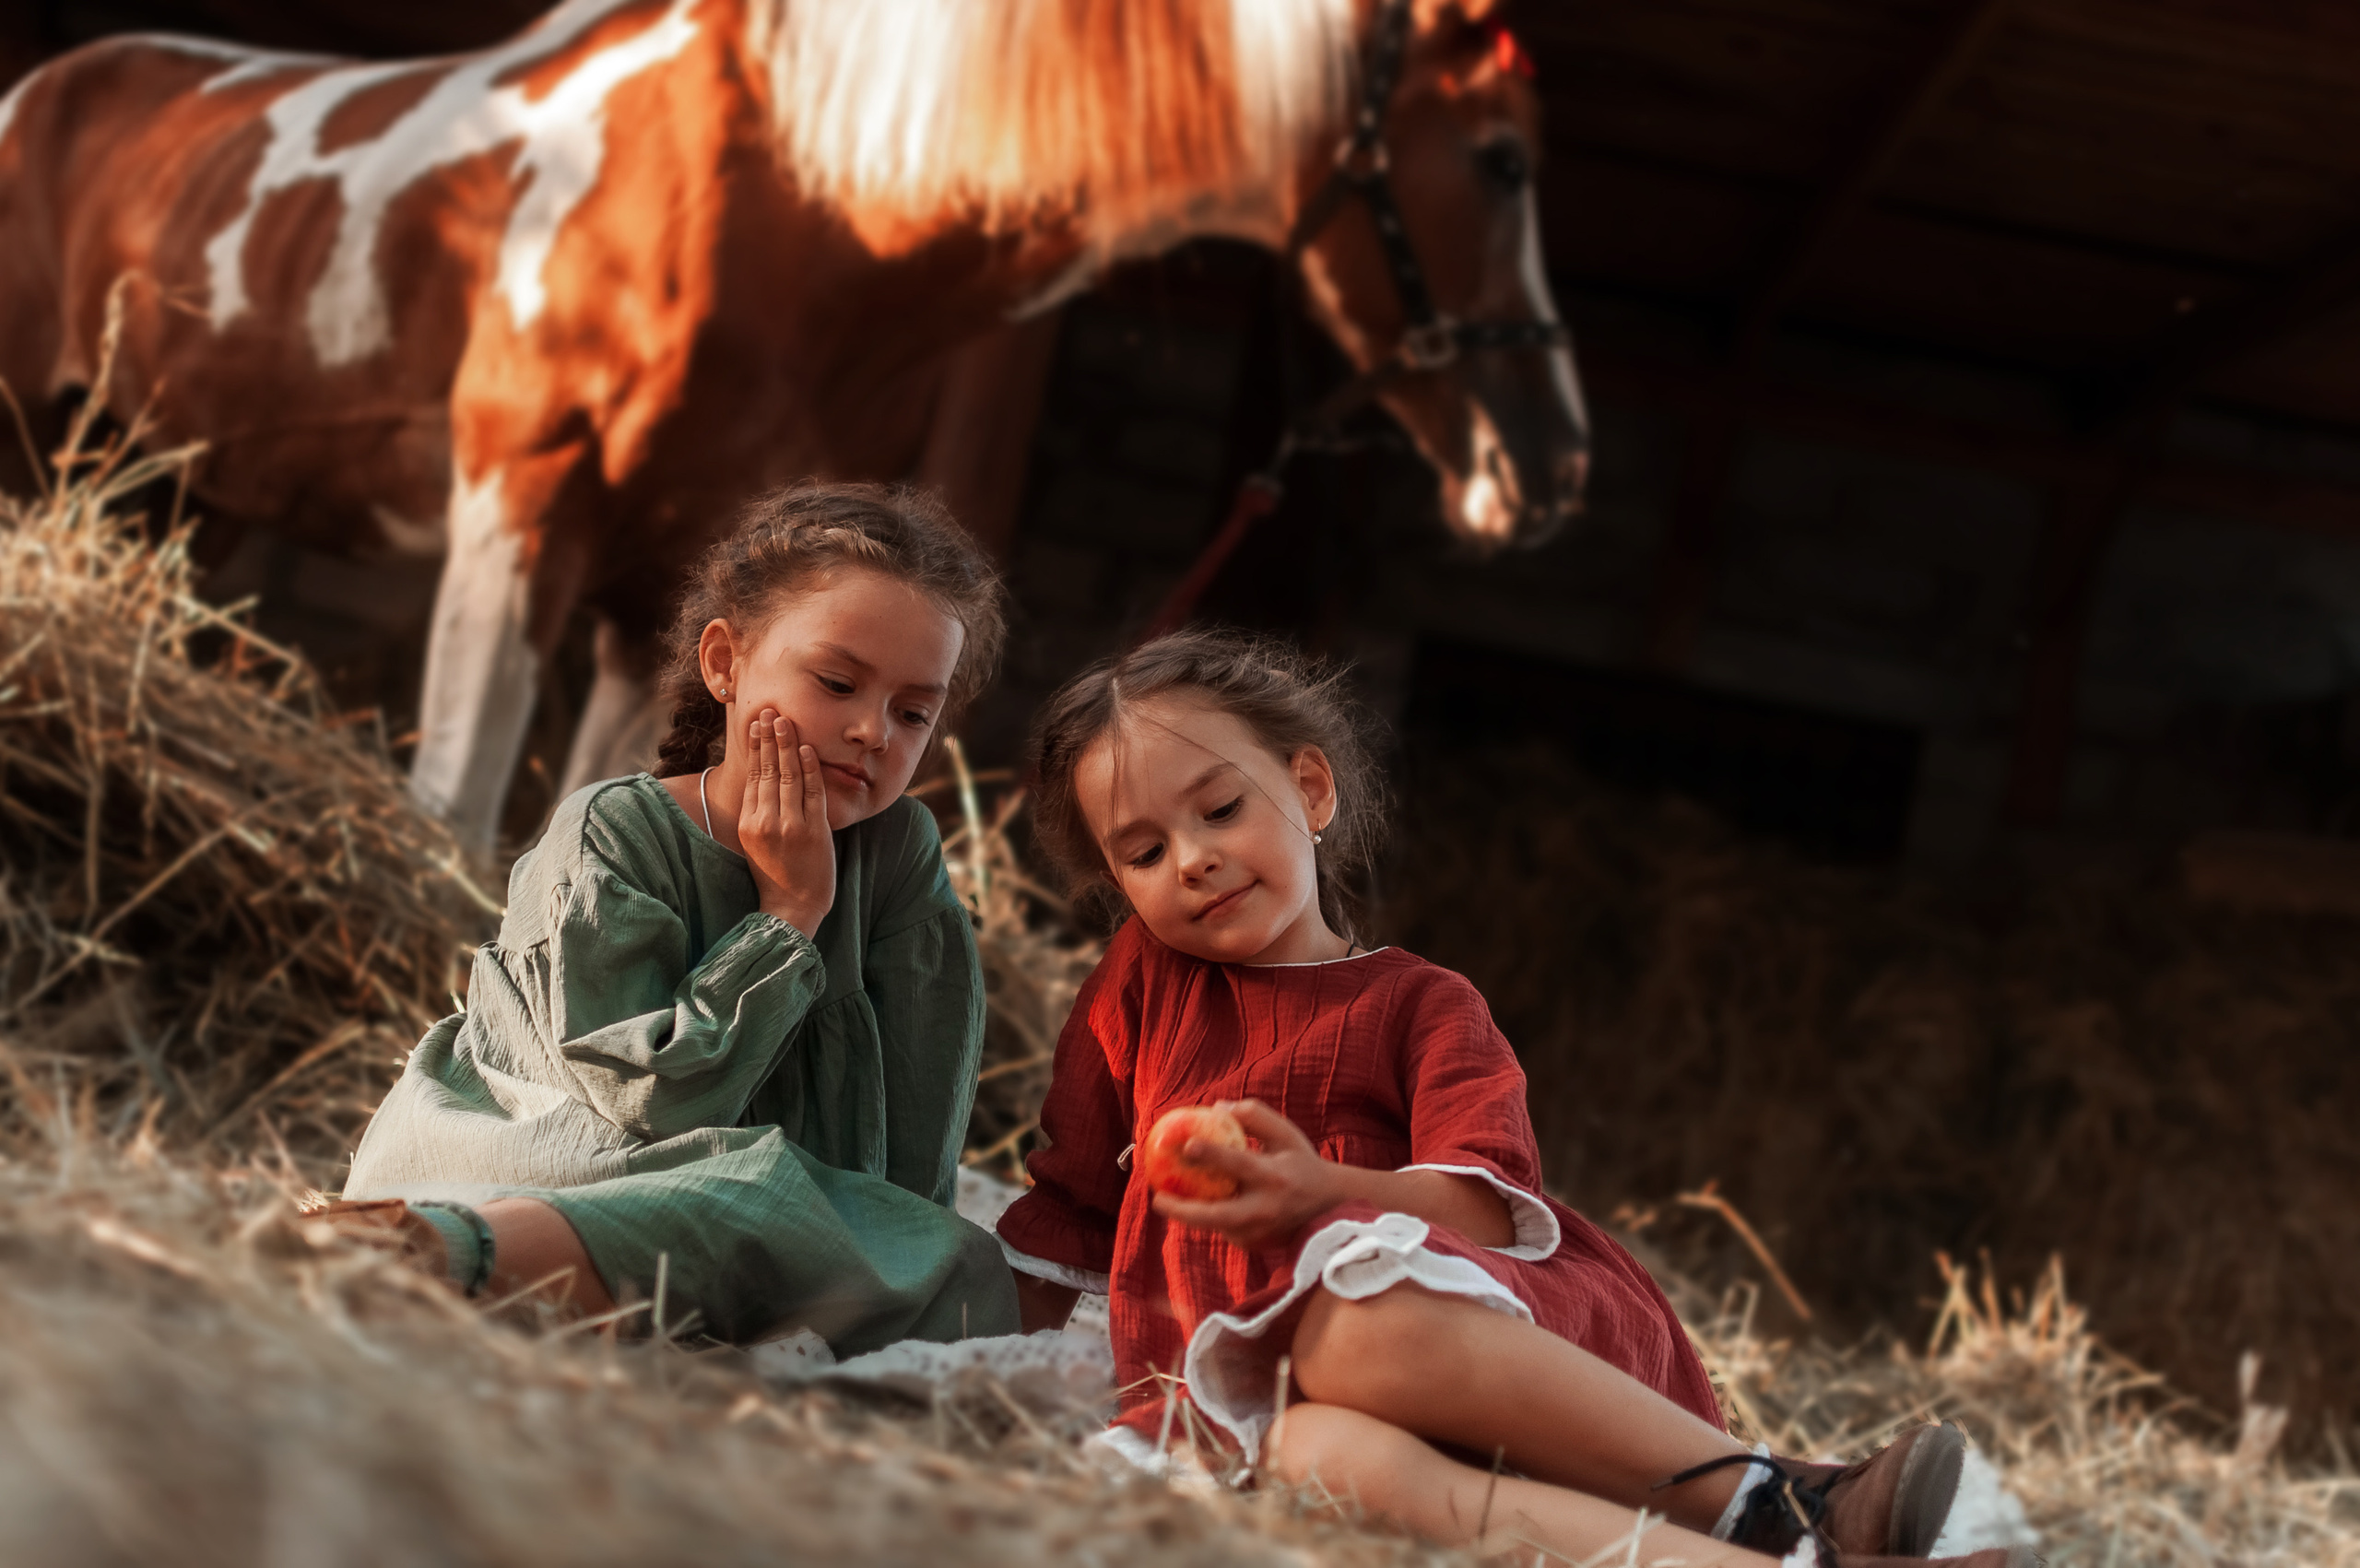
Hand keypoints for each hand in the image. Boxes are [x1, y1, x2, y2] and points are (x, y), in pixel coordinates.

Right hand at [739, 709, 834, 934]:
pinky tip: (807, 748)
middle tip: (770, 711)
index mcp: (749, 823)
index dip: (755, 748)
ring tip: (786, 721)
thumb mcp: (755, 841)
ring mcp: (790, 826)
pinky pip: (812, 792)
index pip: (752, 776)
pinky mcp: (813, 831)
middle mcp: (765, 822)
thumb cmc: (775, 873)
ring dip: (788, 745)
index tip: (756, 725)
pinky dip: (810, 768)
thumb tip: (760, 779)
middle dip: (769, 738)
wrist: (793, 906)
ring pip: (788, 776)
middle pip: (768, 771)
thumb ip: (757, 812)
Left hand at [1151, 1100, 1344, 1249]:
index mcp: (1275, 1177)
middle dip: (1183, 1211)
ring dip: (1190, 1214)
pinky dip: (1209, 1216)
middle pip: (1218, 1216)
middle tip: (1157, 1198)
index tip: (1186, 1145)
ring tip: (1166, 1198)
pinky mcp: (1254, 1246)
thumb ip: (1254, 1116)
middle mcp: (1266, 1209)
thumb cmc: (1302, 1162)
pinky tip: (1195, 1203)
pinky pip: (1223, 1228)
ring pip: (1214, 1225)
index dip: (1212, 1154)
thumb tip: (1216, 1107)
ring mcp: (1260, 1233)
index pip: (1240, 1164)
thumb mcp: (1286, 1134)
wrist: (1331, 1207)